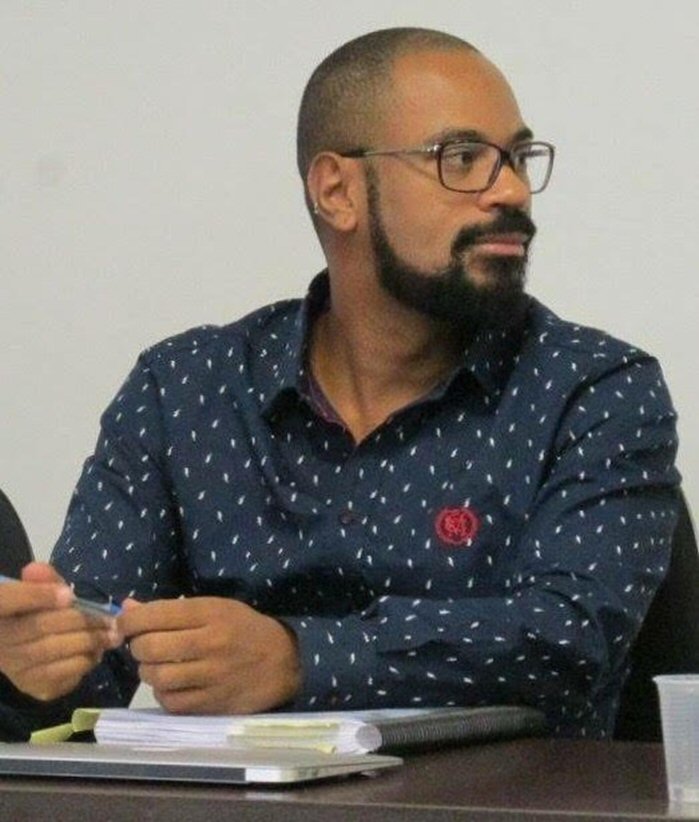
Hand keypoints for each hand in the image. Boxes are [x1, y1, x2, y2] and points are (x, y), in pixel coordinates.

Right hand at [0, 562, 120, 700]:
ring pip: (53, 652)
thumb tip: (37, 569)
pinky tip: (96, 652)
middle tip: (110, 619)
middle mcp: (0, 642)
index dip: (38, 596)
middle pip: (41, 627)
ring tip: (111, 635)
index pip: (7, 599)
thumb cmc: (37, 615)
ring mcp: (14, 668)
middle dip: (81, 620)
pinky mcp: (32, 687)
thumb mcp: (40, 593)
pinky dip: (84, 662)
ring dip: (89, 642)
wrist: (30, 652)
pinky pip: (62, 675)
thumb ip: (43, 580)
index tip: (69, 595)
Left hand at [118, 597, 301, 713]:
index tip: (125, 624)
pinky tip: (172, 685)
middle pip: (150, 647)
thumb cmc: (244, 628)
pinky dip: (163, 694)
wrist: (283, 661)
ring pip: (156, 677)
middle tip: (144, 646)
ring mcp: (212, 676)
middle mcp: (210, 643)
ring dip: (148, 671)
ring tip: (158, 666)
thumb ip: (171, 610)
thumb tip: (127, 609)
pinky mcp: (212, 703)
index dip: (129, 620)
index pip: (156, 614)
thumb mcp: (214, 608)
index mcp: (210, 613)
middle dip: (137, 646)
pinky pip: (171, 702)